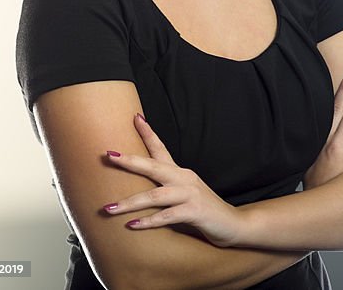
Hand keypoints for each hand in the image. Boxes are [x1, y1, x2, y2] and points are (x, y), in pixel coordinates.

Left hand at [102, 114, 244, 247]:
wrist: (233, 224)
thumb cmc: (203, 211)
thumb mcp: (184, 195)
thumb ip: (165, 191)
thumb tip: (135, 193)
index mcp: (180, 173)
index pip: (162, 148)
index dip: (148, 133)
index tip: (135, 117)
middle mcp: (185, 179)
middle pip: (154, 166)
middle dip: (130, 161)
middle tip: (109, 155)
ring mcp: (191, 194)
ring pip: (155, 195)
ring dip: (130, 202)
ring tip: (108, 208)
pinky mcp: (195, 211)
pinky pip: (167, 216)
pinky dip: (149, 221)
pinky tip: (133, 225)